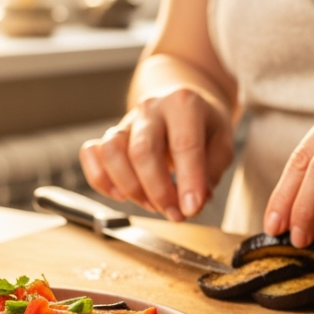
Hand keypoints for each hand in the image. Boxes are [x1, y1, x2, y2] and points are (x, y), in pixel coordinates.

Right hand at [80, 86, 233, 220]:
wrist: (182, 100)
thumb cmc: (203, 124)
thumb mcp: (222, 142)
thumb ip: (211, 173)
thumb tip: (195, 201)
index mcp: (184, 104)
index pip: (184, 145)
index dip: (188, 181)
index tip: (191, 208)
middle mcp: (151, 108)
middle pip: (142, 151)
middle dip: (158, 191)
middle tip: (175, 213)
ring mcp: (127, 121)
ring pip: (111, 152)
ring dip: (130, 187)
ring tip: (151, 204)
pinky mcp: (110, 135)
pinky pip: (91, 153)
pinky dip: (100, 178)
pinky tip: (120, 194)